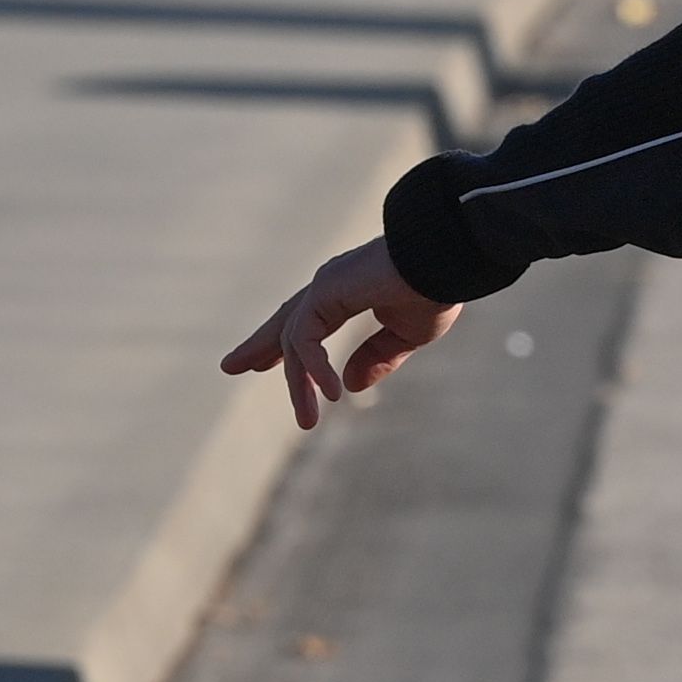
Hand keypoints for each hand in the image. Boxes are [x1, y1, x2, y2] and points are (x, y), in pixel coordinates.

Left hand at [221, 235, 461, 429]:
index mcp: (348, 290)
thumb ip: (376, 358)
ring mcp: (325, 286)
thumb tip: (348, 386)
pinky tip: (332, 394)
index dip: (284, 342)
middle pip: (285, 321)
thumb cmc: (437, 290)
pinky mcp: (326, 291)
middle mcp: (330, 285)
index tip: (260, 362)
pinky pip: (306, 339)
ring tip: (307, 421)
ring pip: (294, 341)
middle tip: (230, 367)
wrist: (450, 259)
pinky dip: (316, 369)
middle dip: (260, 346)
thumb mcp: (407, 336)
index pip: (306, 319)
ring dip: (299, 383)